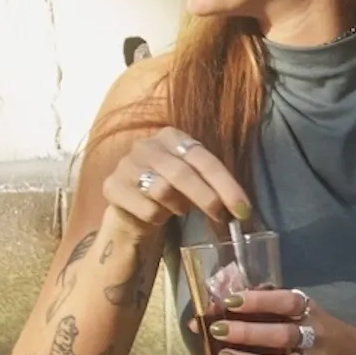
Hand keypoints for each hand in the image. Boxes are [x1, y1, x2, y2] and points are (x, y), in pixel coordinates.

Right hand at [103, 128, 251, 229]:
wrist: (134, 207)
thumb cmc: (173, 189)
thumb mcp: (194, 178)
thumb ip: (214, 184)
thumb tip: (242, 208)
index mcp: (172, 136)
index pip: (204, 159)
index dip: (226, 185)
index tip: (243, 208)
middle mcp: (146, 145)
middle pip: (182, 174)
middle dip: (207, 198)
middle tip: (222, 216)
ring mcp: (125, 165)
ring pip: (162, 191)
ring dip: (179, 207)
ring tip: (179, 209)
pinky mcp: (112, 188)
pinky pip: (146, 210)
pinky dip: (159, 218)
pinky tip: (157, 214)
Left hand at [197, 288, 349, 354]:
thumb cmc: (314, 327)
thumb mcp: (303, 308)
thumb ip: (271, 302)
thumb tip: (224, 298)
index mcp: (311, 313)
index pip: (288, 303)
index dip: (259, 301)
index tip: (230, 301)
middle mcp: (314, 338)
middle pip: (285, 336)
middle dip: (249, 333)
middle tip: (218, 330)